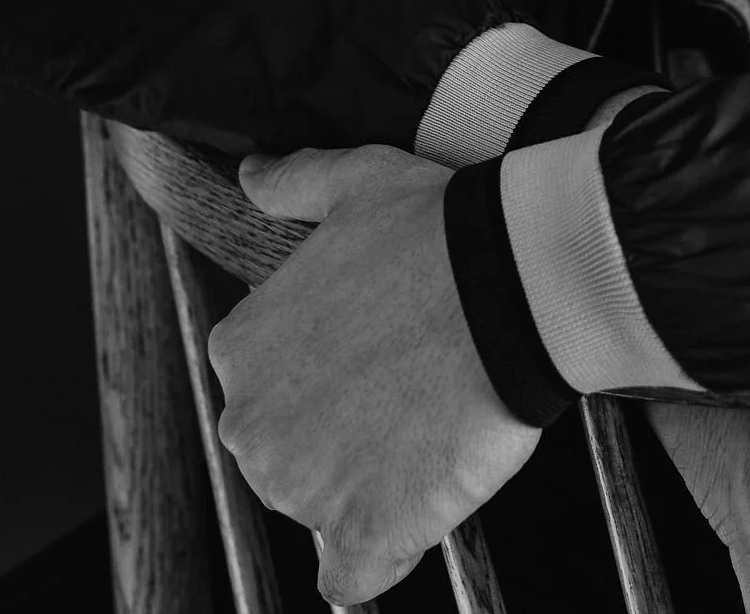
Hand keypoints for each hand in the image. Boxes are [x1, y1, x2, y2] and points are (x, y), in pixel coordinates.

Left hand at [209, 144, 539, 604]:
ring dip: (366, 484)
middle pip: (286, 451)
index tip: (375, 351)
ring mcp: (303, 488)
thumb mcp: (354, 181)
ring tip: (427, 431)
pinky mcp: (362, 533)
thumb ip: (292, 181)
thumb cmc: (435, 231)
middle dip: (338, 431)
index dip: (326, 370)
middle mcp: (251, 427)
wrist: (509, 285)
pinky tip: (409, 520)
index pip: (266, 383)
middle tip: (407, 390)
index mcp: (240, 349)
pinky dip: (376, 558)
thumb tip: (251, 176)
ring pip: (321, 506)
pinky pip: (351, 576)